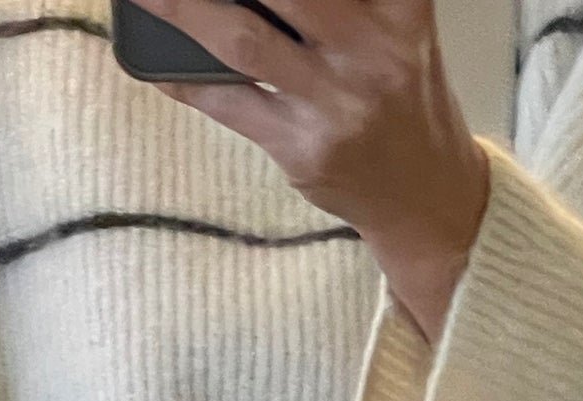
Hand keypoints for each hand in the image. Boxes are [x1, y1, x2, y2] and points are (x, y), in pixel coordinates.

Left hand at [141, 0, 490, 340]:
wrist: (429, 198)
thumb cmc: (402, 97)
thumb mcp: (398, 26)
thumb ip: (348, 1)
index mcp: (400, 7)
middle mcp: (371, 50)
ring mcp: (336, 103)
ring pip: (243, 41)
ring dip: (183, 10)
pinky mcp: (305, 149)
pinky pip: (230, 105)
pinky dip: (183, 81)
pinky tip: (153, 64)